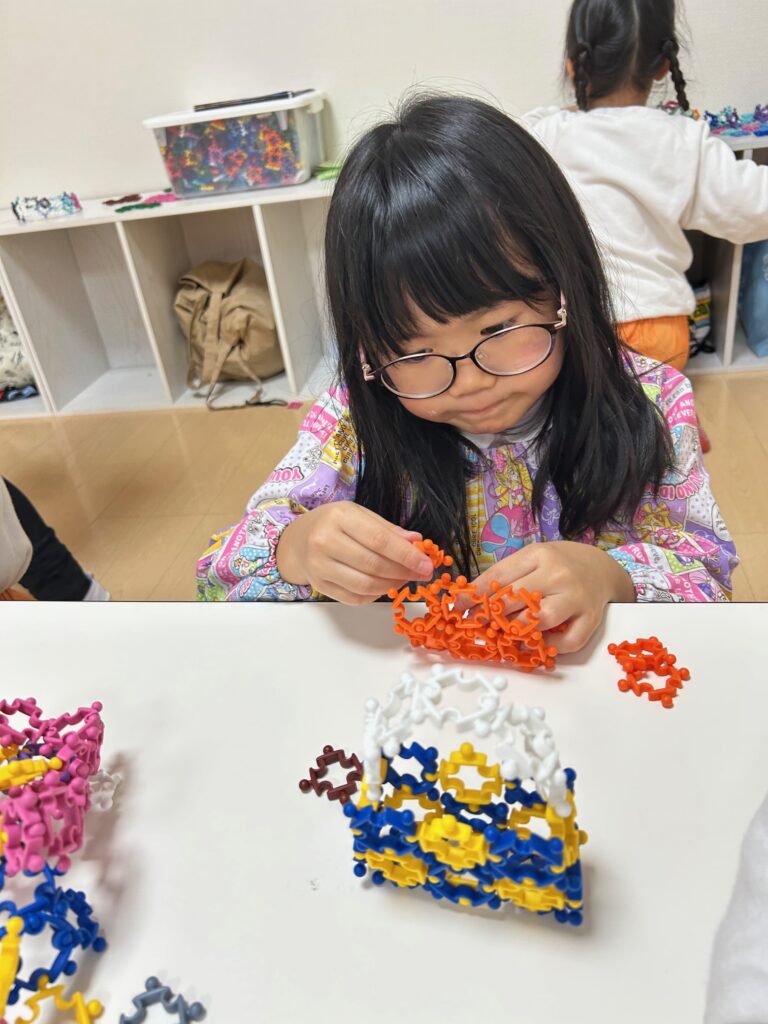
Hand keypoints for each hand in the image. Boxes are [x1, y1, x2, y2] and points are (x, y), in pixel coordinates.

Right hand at [276, 501, 434, 603]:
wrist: (298, 540)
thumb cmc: (334, 524)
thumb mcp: (360, 515)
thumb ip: (388, 529)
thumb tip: (417, 543)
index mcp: (339, 517)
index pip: (379, 540)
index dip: (406, 555)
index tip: (426, 564)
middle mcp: (325, 541)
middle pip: (373, 564)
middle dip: (404, 572)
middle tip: (422, 573)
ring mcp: (319, 566)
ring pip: (365, 585)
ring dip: (392, 585)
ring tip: (404, 578)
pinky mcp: (320, 586)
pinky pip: (355, 598)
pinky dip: (376, 595)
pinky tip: (386, 585)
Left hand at [466, 541, 635, 653]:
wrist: (601, 568)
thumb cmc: (558, 563)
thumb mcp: (531, 558)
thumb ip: (504, 575)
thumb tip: (468, 599)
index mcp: (539, 555)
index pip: (500, 576)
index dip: (475, 595)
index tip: (457, 607)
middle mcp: (558, 575)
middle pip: (517, 598)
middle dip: (491, 615)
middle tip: (477, 625)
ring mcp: (576, 598)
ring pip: (541, 620)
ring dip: (517, 632)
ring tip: (504, 636)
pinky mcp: (591, 619)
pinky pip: (569, 641)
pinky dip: (550, 648)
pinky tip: (536, 645)